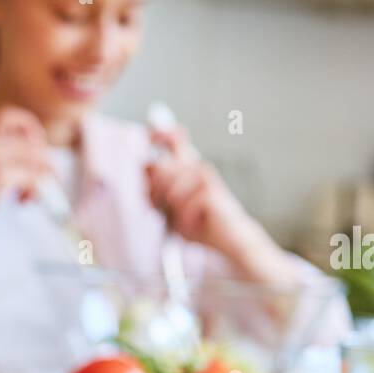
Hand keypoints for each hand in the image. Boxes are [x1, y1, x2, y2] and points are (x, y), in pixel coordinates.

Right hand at [0, 106, 55, 238]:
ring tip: (29, 196)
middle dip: (46, 165)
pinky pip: (35, 179)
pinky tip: (22, 202)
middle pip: (36, 144)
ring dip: (44, 181)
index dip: (31, 128)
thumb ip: (6, 159)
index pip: (13, 116)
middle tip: (38, 182)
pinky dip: (37, 192)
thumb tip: (46, 165)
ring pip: (40, 160)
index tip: (32, 151)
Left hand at [145, 125, 278, 267]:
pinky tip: (197, 224)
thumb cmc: (198, 223)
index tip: (153, 136)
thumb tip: (146, 166)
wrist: (227, 238)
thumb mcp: (171, 208)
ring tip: (186, 220)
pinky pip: (183, 205)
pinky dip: (185, 221)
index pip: (174, 141)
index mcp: (187, 168)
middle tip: (168, 213)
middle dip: (156, 196)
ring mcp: (204, 175)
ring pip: (169, 190)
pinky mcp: (210, 189)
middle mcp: (196, 166)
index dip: (161, 134)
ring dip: (173, 212)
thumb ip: (157, 190)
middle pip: (159, 170)